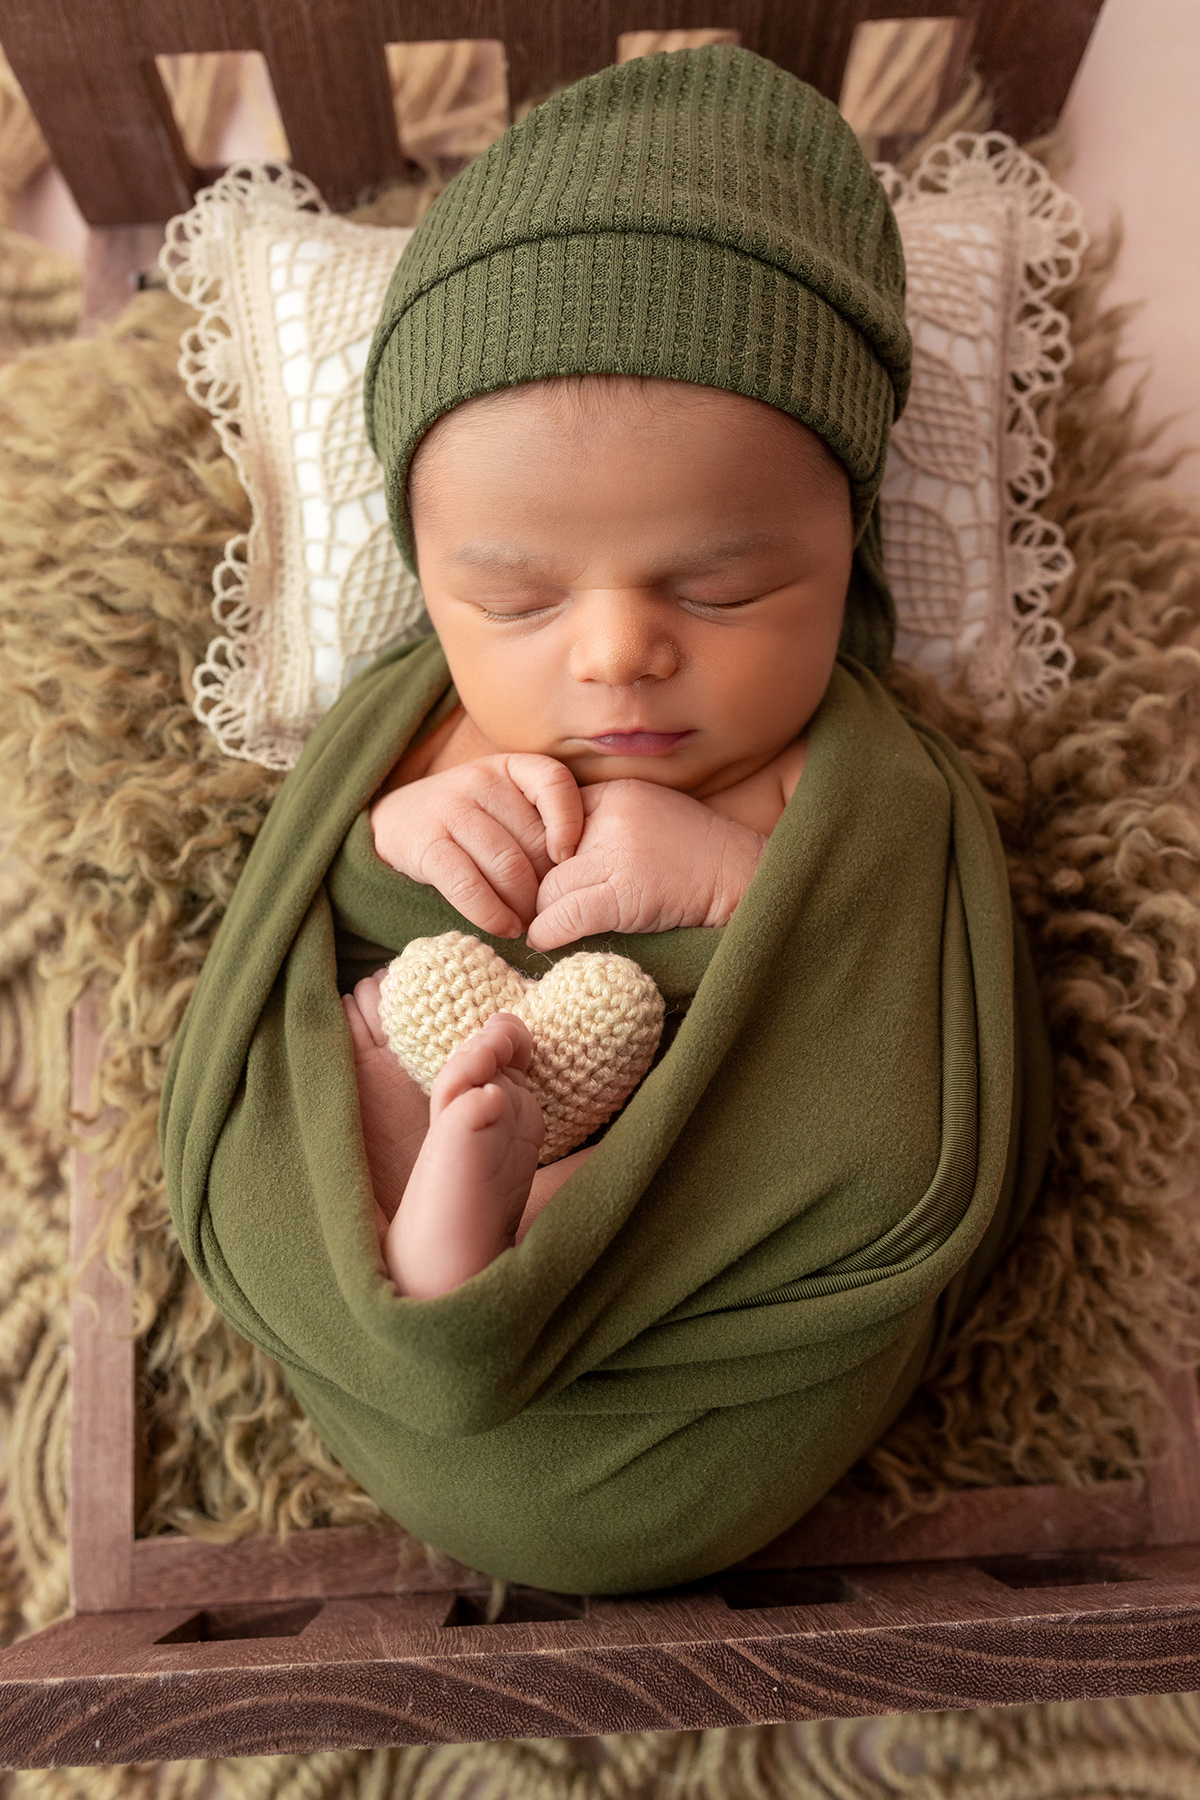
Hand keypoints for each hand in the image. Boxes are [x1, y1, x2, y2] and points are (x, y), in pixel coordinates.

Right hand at [369, 754, 583, 937]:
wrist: (396, 821)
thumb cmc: (470, 820)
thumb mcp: (506, 804)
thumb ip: (540, 823)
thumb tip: (582, 874)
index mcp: (510, 768)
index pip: (554, 782)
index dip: (569, 822)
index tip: (568, 858)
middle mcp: (481, 781)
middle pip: (534, 840)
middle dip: (548, 885)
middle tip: (550, 910)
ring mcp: (450, 811)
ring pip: (507, 866)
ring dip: (524, 906)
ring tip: (529, 923)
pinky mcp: (427, 845)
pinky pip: (469, 886)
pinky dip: (492, 914)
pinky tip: (504, 927)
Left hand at [528, 779, 764, 950]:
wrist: (746, 879)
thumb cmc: (697, 856)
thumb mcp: (648, 816)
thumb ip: (602, 824)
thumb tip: (547, 856)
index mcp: (616, 793)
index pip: (549, 817)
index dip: (539, 853)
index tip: (540, 876)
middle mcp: (613, 817)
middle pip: (542, 855)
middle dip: (538, 886)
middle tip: (536, 908)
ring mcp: (620, 854)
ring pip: (548, 888)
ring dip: (543, 914)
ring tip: (544, 928)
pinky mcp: (627, 893)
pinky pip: (564, 915)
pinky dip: (548, 933)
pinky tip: (544, 941)